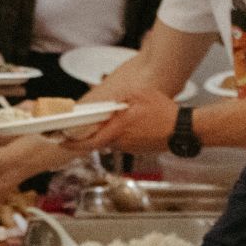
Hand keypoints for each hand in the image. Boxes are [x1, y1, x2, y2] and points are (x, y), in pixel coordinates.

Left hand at [64, 87, 180, 152]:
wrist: (183, 130)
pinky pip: (122, 142)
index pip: (89, 141)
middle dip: (89, 134)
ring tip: (112, 120)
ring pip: (110, 140)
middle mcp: (121, 142)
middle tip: (80, 127)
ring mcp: (129, 148)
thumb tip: (107, 99)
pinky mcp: (137, 150)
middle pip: (98, 140)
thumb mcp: (140, 95)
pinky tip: (129, 125)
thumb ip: (120, 98)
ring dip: (107, 132)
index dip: (72, 143)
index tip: (61, 141)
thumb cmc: (164, 114)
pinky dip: (120, 134)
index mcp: (119, 129)